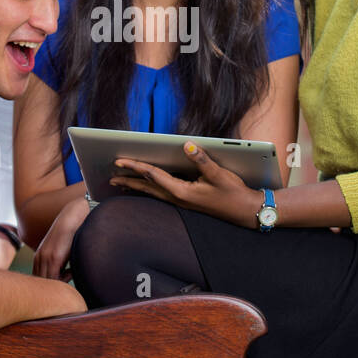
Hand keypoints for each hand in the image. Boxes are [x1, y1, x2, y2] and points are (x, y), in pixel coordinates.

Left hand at [33, 197, 89, 279]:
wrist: (71, 219)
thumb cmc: (71, 236)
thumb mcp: (61, 252)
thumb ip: (59, 265)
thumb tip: (65, 277)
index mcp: (39, 258)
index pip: (38, 281)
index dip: (49, 286)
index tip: (62, 282)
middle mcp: (39, 259)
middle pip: (41, 283)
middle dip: (54, 286)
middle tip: (67, 281)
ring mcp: (45, 258)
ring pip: (49, 282)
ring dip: (61, 283)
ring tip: (71, 273)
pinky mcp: (54, 258)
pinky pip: (56, 279)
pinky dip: (66, 279)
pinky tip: (72, 270)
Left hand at [110, 141, 261, 228]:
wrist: (246, 212)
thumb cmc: (233, 193)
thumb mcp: (218, 174)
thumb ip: (201, 159)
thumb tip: (186, 145)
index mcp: (183, 192)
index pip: (153, 175)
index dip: (136, 166)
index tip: (120, 161)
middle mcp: (178, 199)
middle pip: (147, 187)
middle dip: (128, 181)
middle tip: (111, 177)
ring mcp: (182, 202)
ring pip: (153, 193)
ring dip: (136, 187)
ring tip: (121, 184)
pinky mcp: (186, 202)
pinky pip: (161, 195)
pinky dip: (149, 190)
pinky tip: (146, 188)